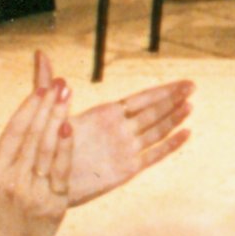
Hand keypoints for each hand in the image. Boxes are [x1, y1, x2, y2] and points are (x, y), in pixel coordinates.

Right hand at [0, 78, 73, 235]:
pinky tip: (70, 125)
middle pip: (34, 137)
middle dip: (47, 106)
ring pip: (48, 149)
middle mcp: (15, 184)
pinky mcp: (56, 205)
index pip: (12, 135)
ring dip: (59, 118)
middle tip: (59, 83)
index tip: (38, 89)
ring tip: (67, 95)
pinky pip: (62, 171)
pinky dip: (66, 148)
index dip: (26, 110)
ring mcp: (36, 194)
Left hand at [30, 52, 190, 206]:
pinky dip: (169, 146)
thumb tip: (40, 53)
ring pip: (156, 131)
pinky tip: (185, 134)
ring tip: (190, 106)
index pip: (141, 98)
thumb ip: (46, 83)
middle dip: (174, 99)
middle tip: (194, 87)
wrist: (43, 182)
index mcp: (106, 114)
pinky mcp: (126, 169)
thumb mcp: (46, 111)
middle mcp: (120, 130)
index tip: (184, 82)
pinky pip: (152, 156)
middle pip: (154, 111)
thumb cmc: (44, 146)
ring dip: (173, 118)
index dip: (164, 90)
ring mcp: (125, 149)